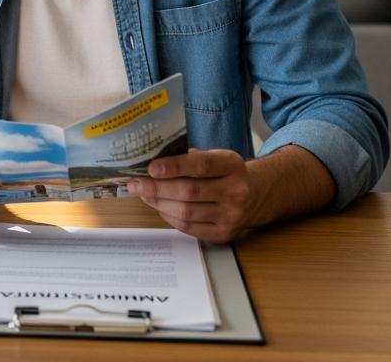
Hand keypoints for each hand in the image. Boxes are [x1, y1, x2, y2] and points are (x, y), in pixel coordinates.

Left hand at [128, 149, 258, 244]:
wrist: (256, 196)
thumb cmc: (225, 173)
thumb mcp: (216, 157)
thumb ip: (190, 158)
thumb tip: (152, 165)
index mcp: (232, 165)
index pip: (201, 165)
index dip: (174, 167)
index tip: (151, 168)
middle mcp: (236, 191)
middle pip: (189, 192)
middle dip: (156, 188)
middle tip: (135, 184)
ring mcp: (231, 216)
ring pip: (186, 212)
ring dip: (159, 203)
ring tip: (143, 195)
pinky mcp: (224, 234)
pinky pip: (189, 227)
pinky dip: (169, 217)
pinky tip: (159, 207)